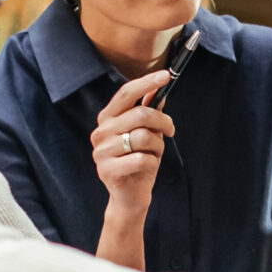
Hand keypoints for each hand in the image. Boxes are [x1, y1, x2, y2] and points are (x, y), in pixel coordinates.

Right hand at [92, 68, 176, 226]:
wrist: (130, 196)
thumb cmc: (139, 161)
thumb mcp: (146, 134)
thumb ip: (148, 113)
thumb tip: (157, 91)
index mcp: (107, 119)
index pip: (125, 93)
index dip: (146, 82)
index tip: (166, 74)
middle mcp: (101, 132)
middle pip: (141, 114)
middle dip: (163, 122)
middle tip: (170, 130)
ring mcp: (101, 151)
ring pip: (143, 137)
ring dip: (157, 146)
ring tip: (154, 153)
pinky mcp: (107, 170)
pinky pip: (142, 159)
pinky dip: (152, 162)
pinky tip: (148, 166)